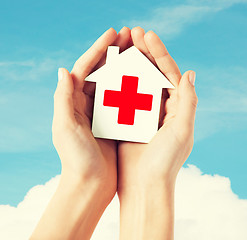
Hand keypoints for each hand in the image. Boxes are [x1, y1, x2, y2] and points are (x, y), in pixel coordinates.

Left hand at [30, 27, 131, 239]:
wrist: (90, 185)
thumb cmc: (76, 160)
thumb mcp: (65, 128)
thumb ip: (62, 99)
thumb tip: (63, 70)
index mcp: (73, 103)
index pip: (85, 68)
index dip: (98, 49)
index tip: (113, 33)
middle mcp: (86, 104)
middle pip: (101, 71)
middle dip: (114, 52)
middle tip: (129, 35)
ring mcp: (101, 112)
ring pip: (114, 82)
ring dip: (125, 66)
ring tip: (138, 50)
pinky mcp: (113, 122)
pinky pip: (124, 99)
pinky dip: (132, 87)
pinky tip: (144, 77)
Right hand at [117, 27, 197, 239]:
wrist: (144, 186)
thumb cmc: (164, 162)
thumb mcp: (182, 131)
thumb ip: (188, 102)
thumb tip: (190, 73)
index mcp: (177, 108)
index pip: (169, 73)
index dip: (159, 52)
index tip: (147, 35)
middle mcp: (162, 108)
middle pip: (153, 74)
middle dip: (144, 52)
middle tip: (132, 33)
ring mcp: (144, 113)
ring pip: (137, 82)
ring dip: (130, 63)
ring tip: (121, 46)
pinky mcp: (129, 121)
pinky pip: (123, 96)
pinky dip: (118, 82)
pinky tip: (110, 70)